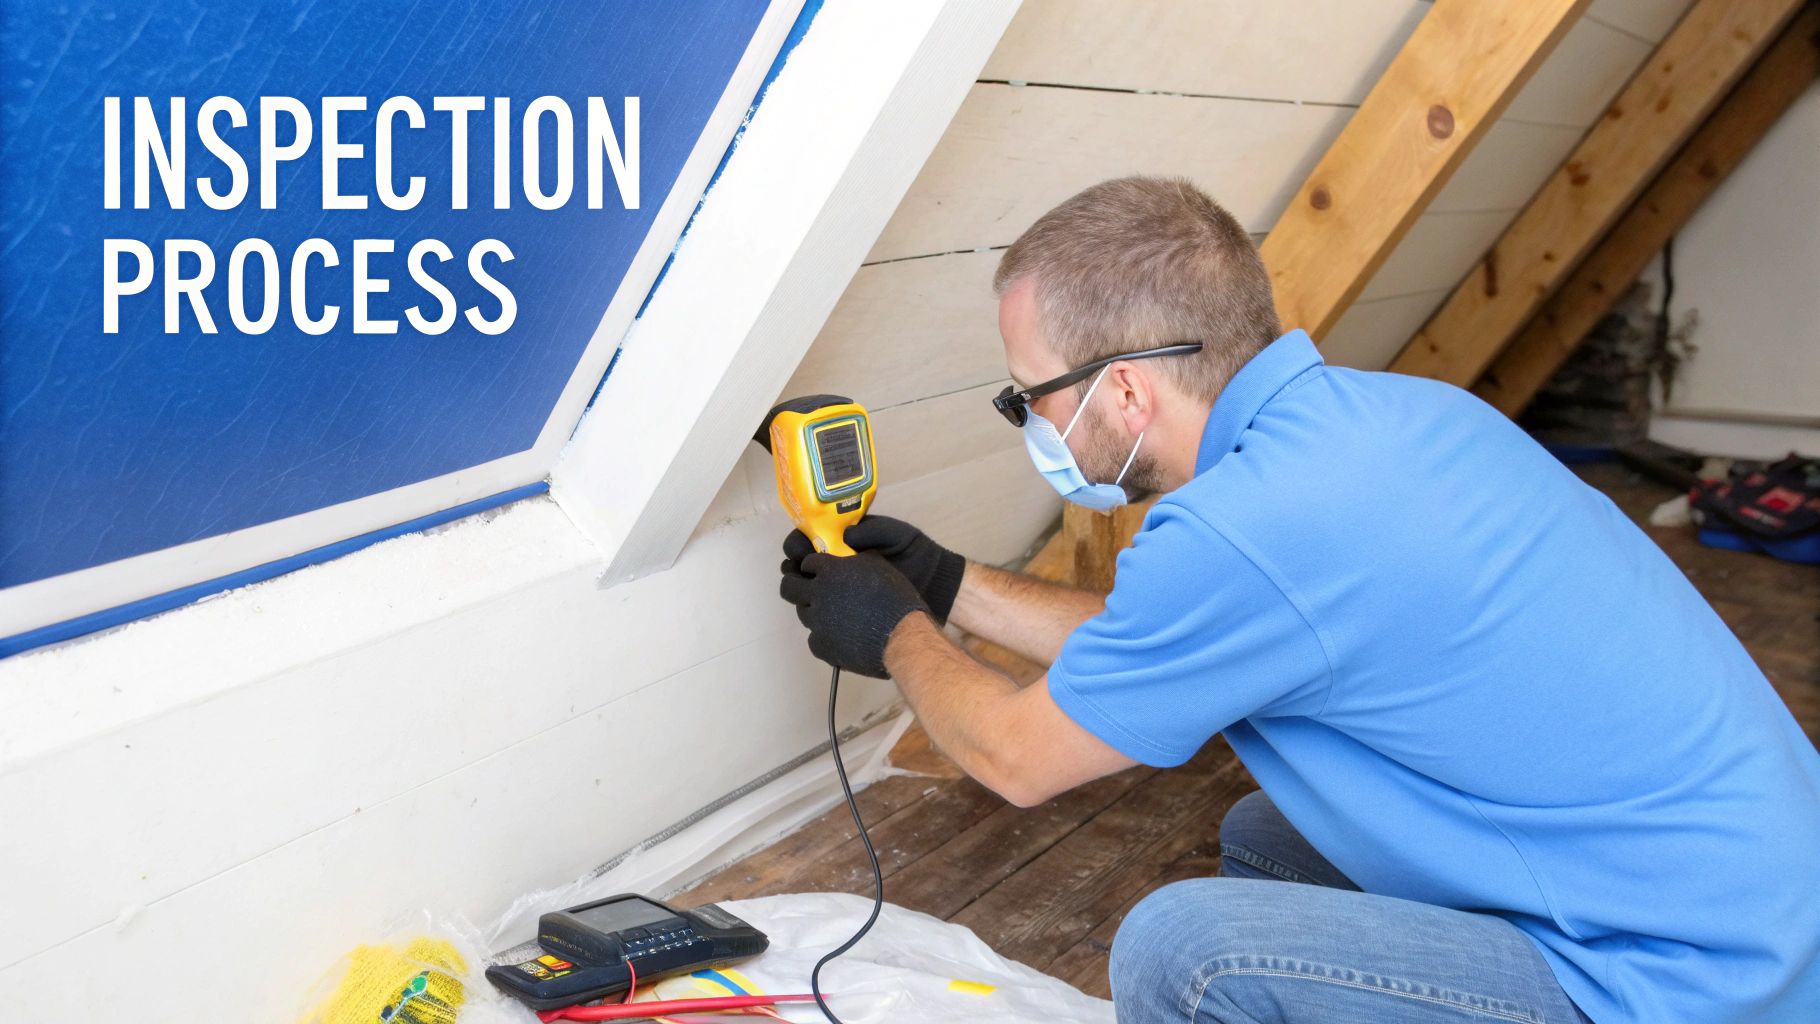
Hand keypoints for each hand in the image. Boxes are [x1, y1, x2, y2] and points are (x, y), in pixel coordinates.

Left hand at [778, 551, 928, 677]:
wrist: (901, 636)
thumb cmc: (893, 596)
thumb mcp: (877, 565)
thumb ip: (854, 559)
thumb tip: (845, 558)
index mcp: (830, 571)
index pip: (807, 563)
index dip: (811, 566)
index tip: (817, 570)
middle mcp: (817, 595)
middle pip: (789, 587)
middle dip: (795, 584)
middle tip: (806, 588)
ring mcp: (816, 622)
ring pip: (803, 613)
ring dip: (814, 611)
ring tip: (833, 615)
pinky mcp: (821, 646)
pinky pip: (814, 638)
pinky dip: (824, 635)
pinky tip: (840, 636)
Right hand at [783, 516, 964, 623]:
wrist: (934, 580)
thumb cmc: (913, 551)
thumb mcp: (894, 534)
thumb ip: (870, 531)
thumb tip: (844, 535)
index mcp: (842, 540)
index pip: (809, 538)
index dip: (798, 544)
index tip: (798, 551)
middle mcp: (836, 563)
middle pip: (801, 566)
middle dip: (794, 568)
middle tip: (799, 574)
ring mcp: (840, 587)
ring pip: (808, 589)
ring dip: (802, 589)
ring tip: (807, 592)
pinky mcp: (848, 607)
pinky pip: (824, 608)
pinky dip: (817, 608)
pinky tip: (821, 609)